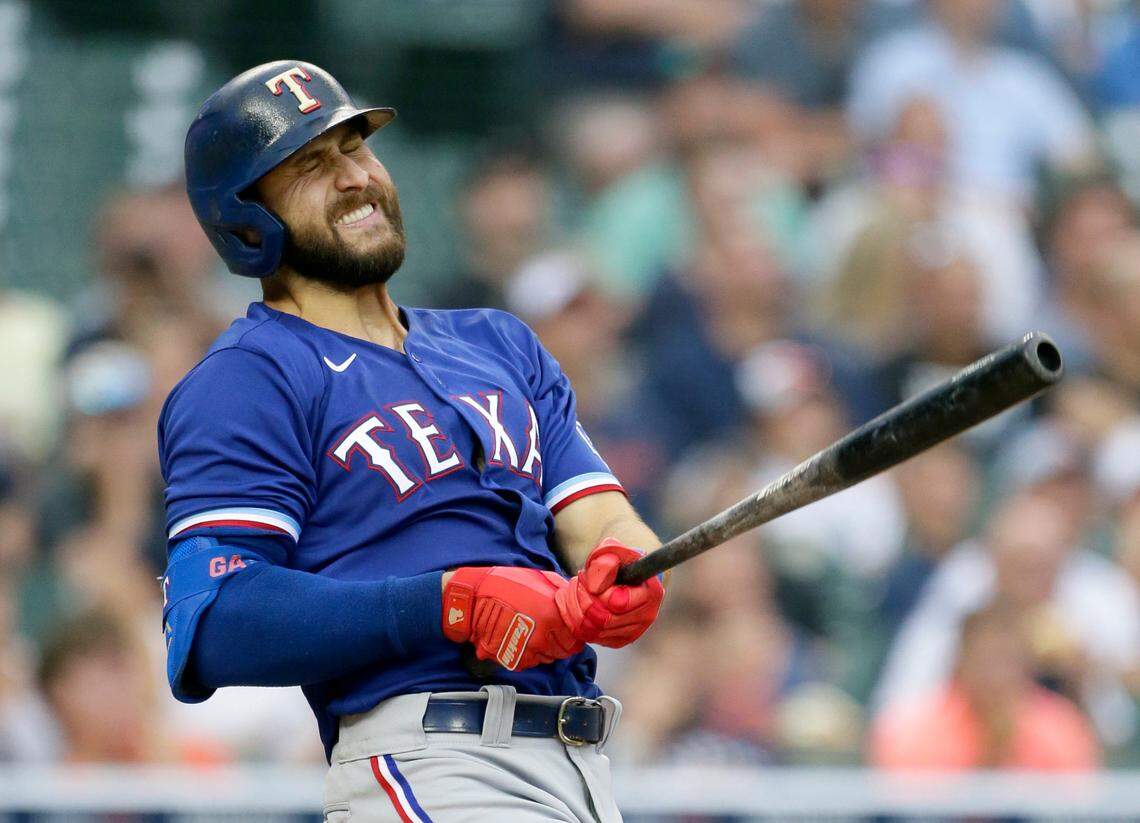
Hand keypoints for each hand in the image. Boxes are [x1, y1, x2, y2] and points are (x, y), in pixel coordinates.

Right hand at [442, 566, 583, 670]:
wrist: (472, 600)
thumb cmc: (504, 585)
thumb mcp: (538, 579)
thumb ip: (560, 591)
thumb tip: (574, 598)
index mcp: (552, 617)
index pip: (576, 640)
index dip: (574, 636)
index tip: (570, 631)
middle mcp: (542, 638)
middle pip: (563, 652)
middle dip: (561, 643)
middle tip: (552, 631)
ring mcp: (526, 651)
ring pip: (546, 659)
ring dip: (545, 649)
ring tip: (534, 633)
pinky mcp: (512, 659)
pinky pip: (529, 662)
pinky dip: (529, 654)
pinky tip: (522, 639)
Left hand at [556, 538, 663, 647]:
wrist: (611, 579)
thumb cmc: (613, 564)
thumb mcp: (608, 552)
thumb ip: (605, 561)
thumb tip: (597, 587)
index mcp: (652, 592)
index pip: (618, 603)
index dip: (602, 593)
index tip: (596, 583)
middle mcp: (648, 614)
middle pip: (604, 618)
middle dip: (586, 600)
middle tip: (583, 586)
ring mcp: (636, 630)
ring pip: (596, 629)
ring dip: (581, 610)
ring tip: (583, 594)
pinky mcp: (622, 640)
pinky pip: (594, 637)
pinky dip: (583, 623)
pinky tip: (586, 608)